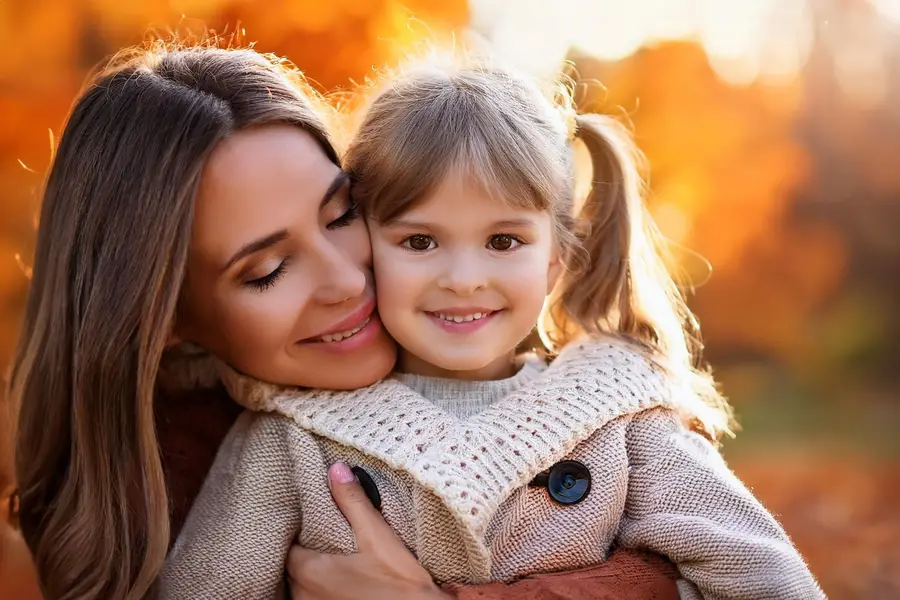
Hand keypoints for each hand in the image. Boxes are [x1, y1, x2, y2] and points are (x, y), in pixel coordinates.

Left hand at [286, 462, 452, 599]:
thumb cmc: (399, 584)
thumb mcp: (377, 536)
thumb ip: (353, 502)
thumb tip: (337, 469)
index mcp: (310, 573)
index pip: (287, 546)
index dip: (297, 531)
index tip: (310, 520)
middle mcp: (304, 596)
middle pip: (292, 567)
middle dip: (304, 550)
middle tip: (322, 534)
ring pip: (301, 586)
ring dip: (312, 572)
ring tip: (331, 555)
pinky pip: (313, 598)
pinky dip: (320, 588)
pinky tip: (340, 578)